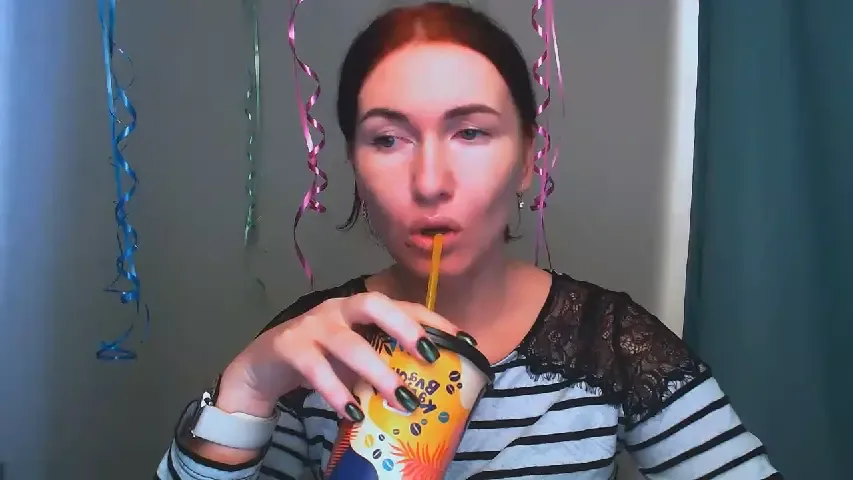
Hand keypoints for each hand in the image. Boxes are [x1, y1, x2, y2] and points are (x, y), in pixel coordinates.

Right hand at [216, 292, 462, 420]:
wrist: (261, 368)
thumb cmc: (320, 361)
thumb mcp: (356, 359)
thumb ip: (385, 363)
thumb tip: (433, 387)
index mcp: (359, 309)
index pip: (401, 305)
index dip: (432, 320)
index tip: (463, 341)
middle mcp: (338, 309)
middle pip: (373, 304)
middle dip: (405, 327)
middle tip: (431, 356)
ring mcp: (311, 326)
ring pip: (348, 342)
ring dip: (378, 372)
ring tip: (403, 400)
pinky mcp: (288, 347)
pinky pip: (315, 370)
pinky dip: (337, 392)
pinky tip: (355, 413)